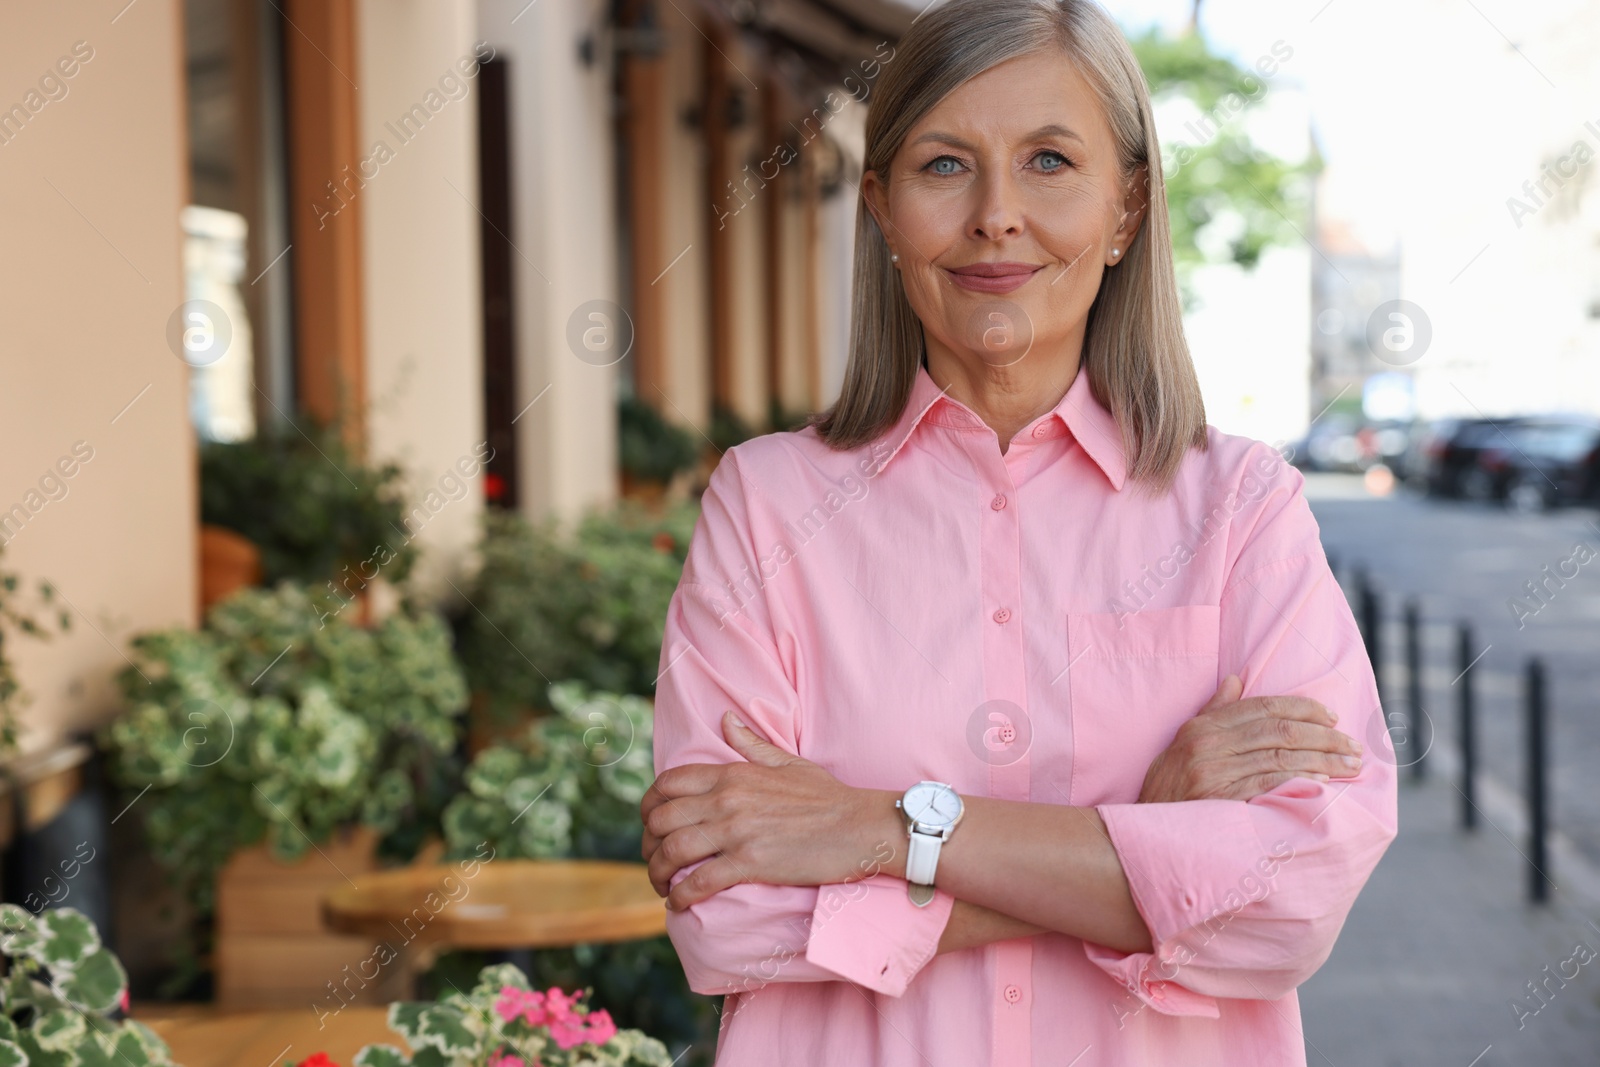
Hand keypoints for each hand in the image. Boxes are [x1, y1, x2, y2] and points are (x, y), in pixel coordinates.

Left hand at [640, 711, 897, 910]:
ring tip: (661, 886)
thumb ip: (751, 744)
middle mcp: (727, 799)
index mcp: (733, 773)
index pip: (668, 784)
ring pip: (672, 851)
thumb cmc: (828, 796)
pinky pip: (698, 881)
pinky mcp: (750, 863)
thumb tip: (726, 719)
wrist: (860, 826)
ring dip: (657, 873)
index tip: (650, 824)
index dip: (648, 806)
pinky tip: (678, 903)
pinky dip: (680, 895)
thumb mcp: (788, 762)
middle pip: (661, 819)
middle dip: (648, 844)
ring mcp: (737, 831)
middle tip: (654, 860)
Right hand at [1137, 675, 1362, 802]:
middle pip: (1278, 730)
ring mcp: (1213, 773)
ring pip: (1280, 756)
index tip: (1332, 716)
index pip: (1261, 707)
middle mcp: (1208, 745)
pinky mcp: (1221, 800)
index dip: (1302, 708)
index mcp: (1202, 727)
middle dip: (1324, 735)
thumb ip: (1213, 713)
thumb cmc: (1168, 788)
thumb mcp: (1182, 743)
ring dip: (1322, 759)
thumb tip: (1237, 680)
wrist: (1143, 830)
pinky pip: (1268, 784)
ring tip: (1350, 764)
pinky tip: (1322, 781)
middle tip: (1354, 745)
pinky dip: (1298, 779)